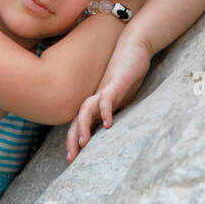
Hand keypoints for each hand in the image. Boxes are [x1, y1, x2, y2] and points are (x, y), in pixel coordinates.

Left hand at [65, 33, 152, 160]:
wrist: (134, 45)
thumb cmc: (127, 72)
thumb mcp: (120, 96)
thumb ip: (113, 110)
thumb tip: (108, 128)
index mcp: (97, 102)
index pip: (80, 123)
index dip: (73, 139)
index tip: (71, 158)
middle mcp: (97, 96)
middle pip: (79, 119)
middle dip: (73, 139)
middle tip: (71, 158)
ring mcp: (106, 89)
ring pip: (88, 109)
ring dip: (84, 126)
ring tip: (84, 143)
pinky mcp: (118, 82)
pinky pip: (108, 98)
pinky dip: (106, 111)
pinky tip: (108, 124)